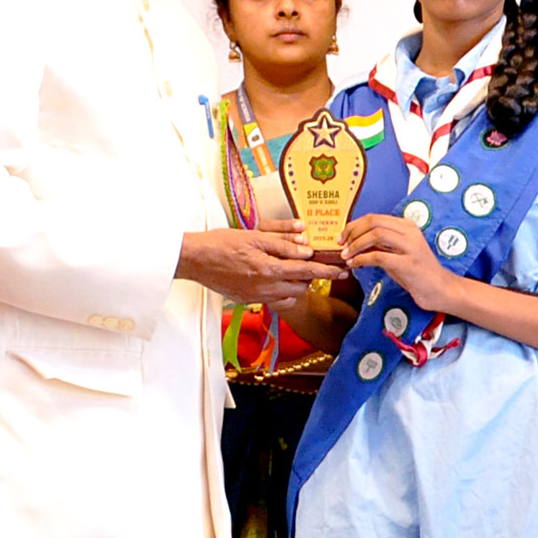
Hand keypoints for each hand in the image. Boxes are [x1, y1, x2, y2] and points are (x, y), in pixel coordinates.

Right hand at [178, 227, 337, 309]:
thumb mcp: (254, 236)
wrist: (194, 259)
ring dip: (296, 284)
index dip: (328, 270)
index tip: (344, 270)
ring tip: (294, 270)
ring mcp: (256, 296)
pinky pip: (274, 300)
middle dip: (311, 277)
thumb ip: (282, 244)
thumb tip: (306, 248)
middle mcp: (265, 287)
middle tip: (314, 264)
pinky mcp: (248, 300)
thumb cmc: (221, 243)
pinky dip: (282, 292)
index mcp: (269, 269)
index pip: (307, 270)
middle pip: (301, 287)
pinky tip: (277, 280)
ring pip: (289, 296)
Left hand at [338, 213, 454, 312]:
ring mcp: (411, 247)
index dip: (354, 225)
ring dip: (356, 245)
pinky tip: (355, 265)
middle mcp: (410, 232)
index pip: (374, 217)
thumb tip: (354, 242)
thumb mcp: (397, 254)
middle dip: (352, 232)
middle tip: (342, 246)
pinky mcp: (408, 264)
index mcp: (407, 226)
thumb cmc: (417, 273)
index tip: (343, 237)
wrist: (440, 289)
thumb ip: (380, 245)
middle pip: (373, 222)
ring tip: (346, 256)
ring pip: (375, 235)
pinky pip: (378, 256)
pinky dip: (361, 259)